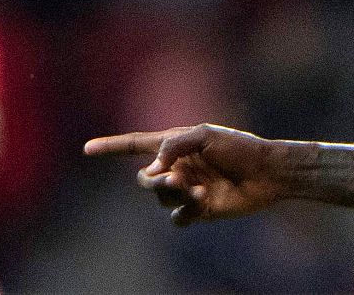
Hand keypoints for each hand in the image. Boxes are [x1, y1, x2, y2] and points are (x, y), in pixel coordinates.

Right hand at [84, 124, 289, 225]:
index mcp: (174, 144)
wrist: (266, 172)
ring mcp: (186, 189)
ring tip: (200, 188)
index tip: (87, 149)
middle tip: (176, 179)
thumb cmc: (238, 147)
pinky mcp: (198, 210)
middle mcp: (176, 167)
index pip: (135, 145)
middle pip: (145, 179)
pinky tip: (203, 201)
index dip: (111, 147)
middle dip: (156, 181)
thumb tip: (152, 169)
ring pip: (161, 198)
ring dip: (176, 193)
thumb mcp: (205, 135)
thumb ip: (173, 145)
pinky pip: (177, 217)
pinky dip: (186, 210)